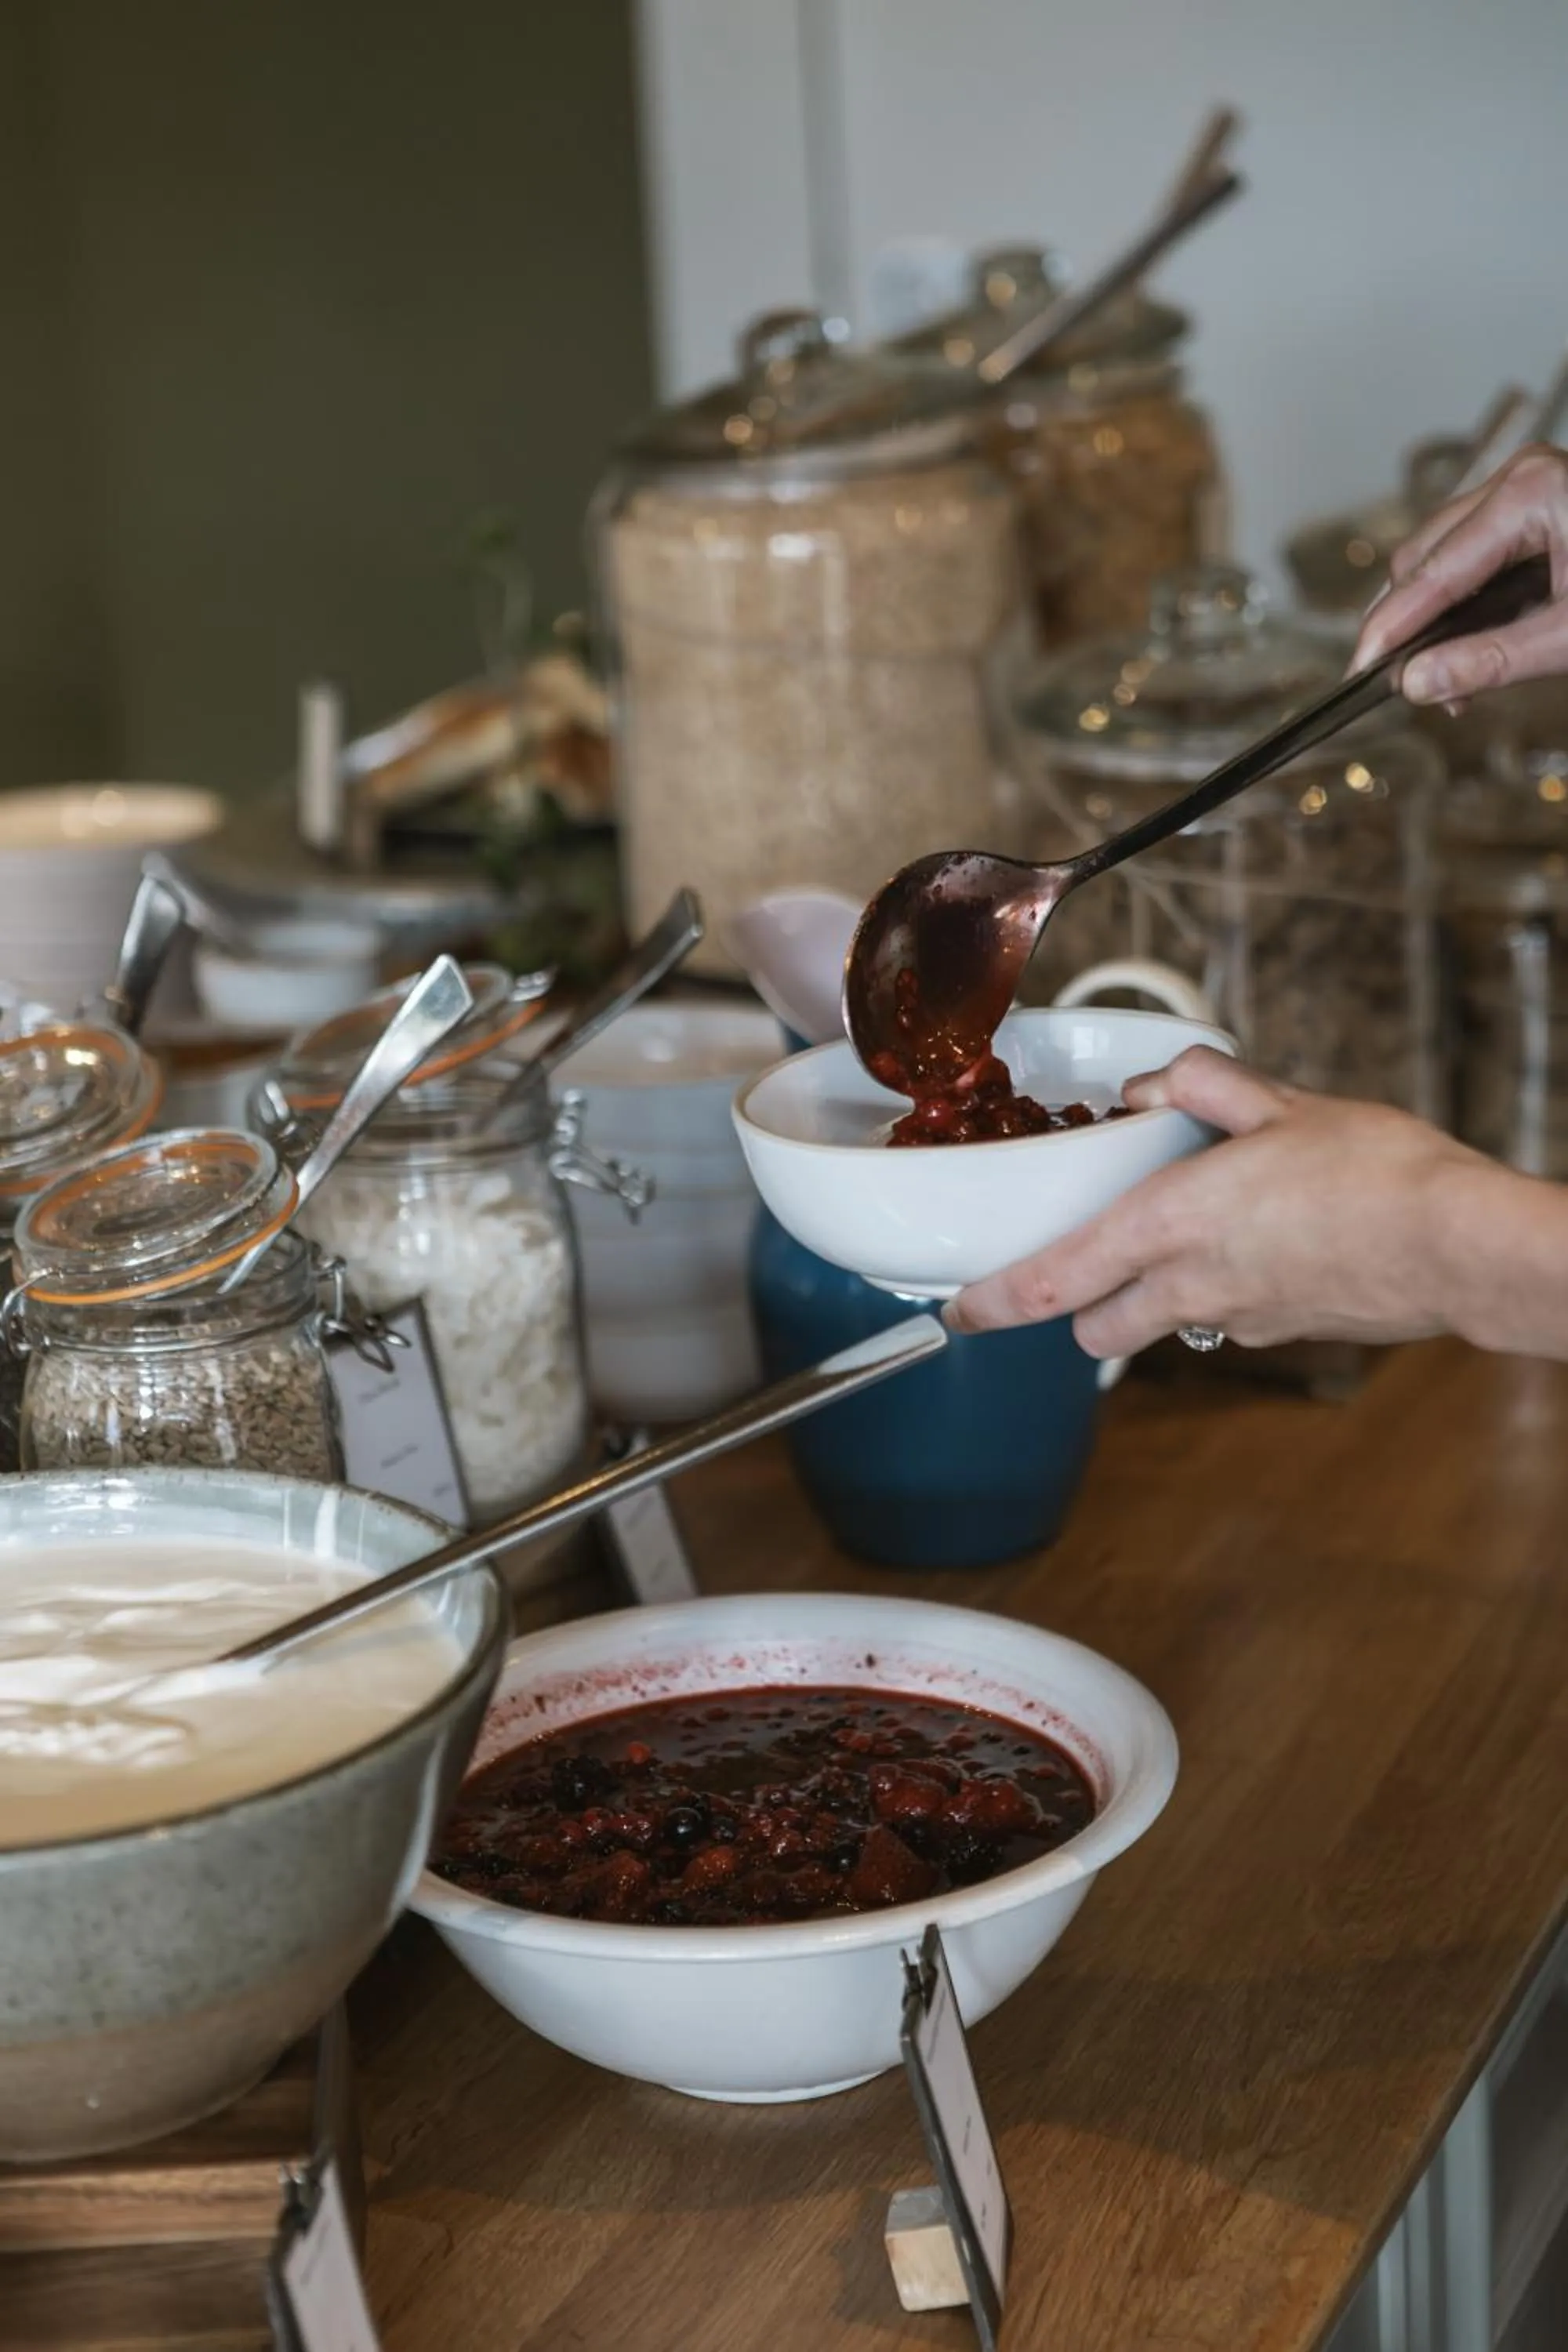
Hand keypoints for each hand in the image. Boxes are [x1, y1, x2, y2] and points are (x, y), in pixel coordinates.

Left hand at [944, 1049, 1492, 1356]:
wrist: (1459, 1243)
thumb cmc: (1376, 1172)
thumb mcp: (1280, 1101)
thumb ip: (1199, 1086)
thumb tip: (1149, 1086)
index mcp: (1171, 1226)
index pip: (1053, 1279)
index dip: (993, 1302)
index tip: (957, 1312)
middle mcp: (1191, 1287)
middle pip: (1094, 1330)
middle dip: (1081, 1308)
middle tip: (1092, 1265)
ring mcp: (1239, 1321)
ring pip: (1162, 1328)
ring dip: (1155, 1301)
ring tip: (1197, 1242)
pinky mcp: (1285, 1335)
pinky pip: (1229, 1321)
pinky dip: (1228, 1294)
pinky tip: (1271, 1248)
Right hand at [1352, 444, 1567, 708]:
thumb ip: (1490, 661)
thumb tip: (1417, 686)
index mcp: (1527, 498)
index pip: (1432, 573)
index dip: (1389, 629)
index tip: (1357, 674)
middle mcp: (1518, 480)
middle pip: (1424, 557)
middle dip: (1409, 625)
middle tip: (1410, 689)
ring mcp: (1525, 488)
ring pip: (1442, 555)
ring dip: (1435, 618)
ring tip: (1448, 679)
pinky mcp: (1535, 508)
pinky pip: (1473, 553)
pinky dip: (1463, 603)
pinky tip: (1470, 646)